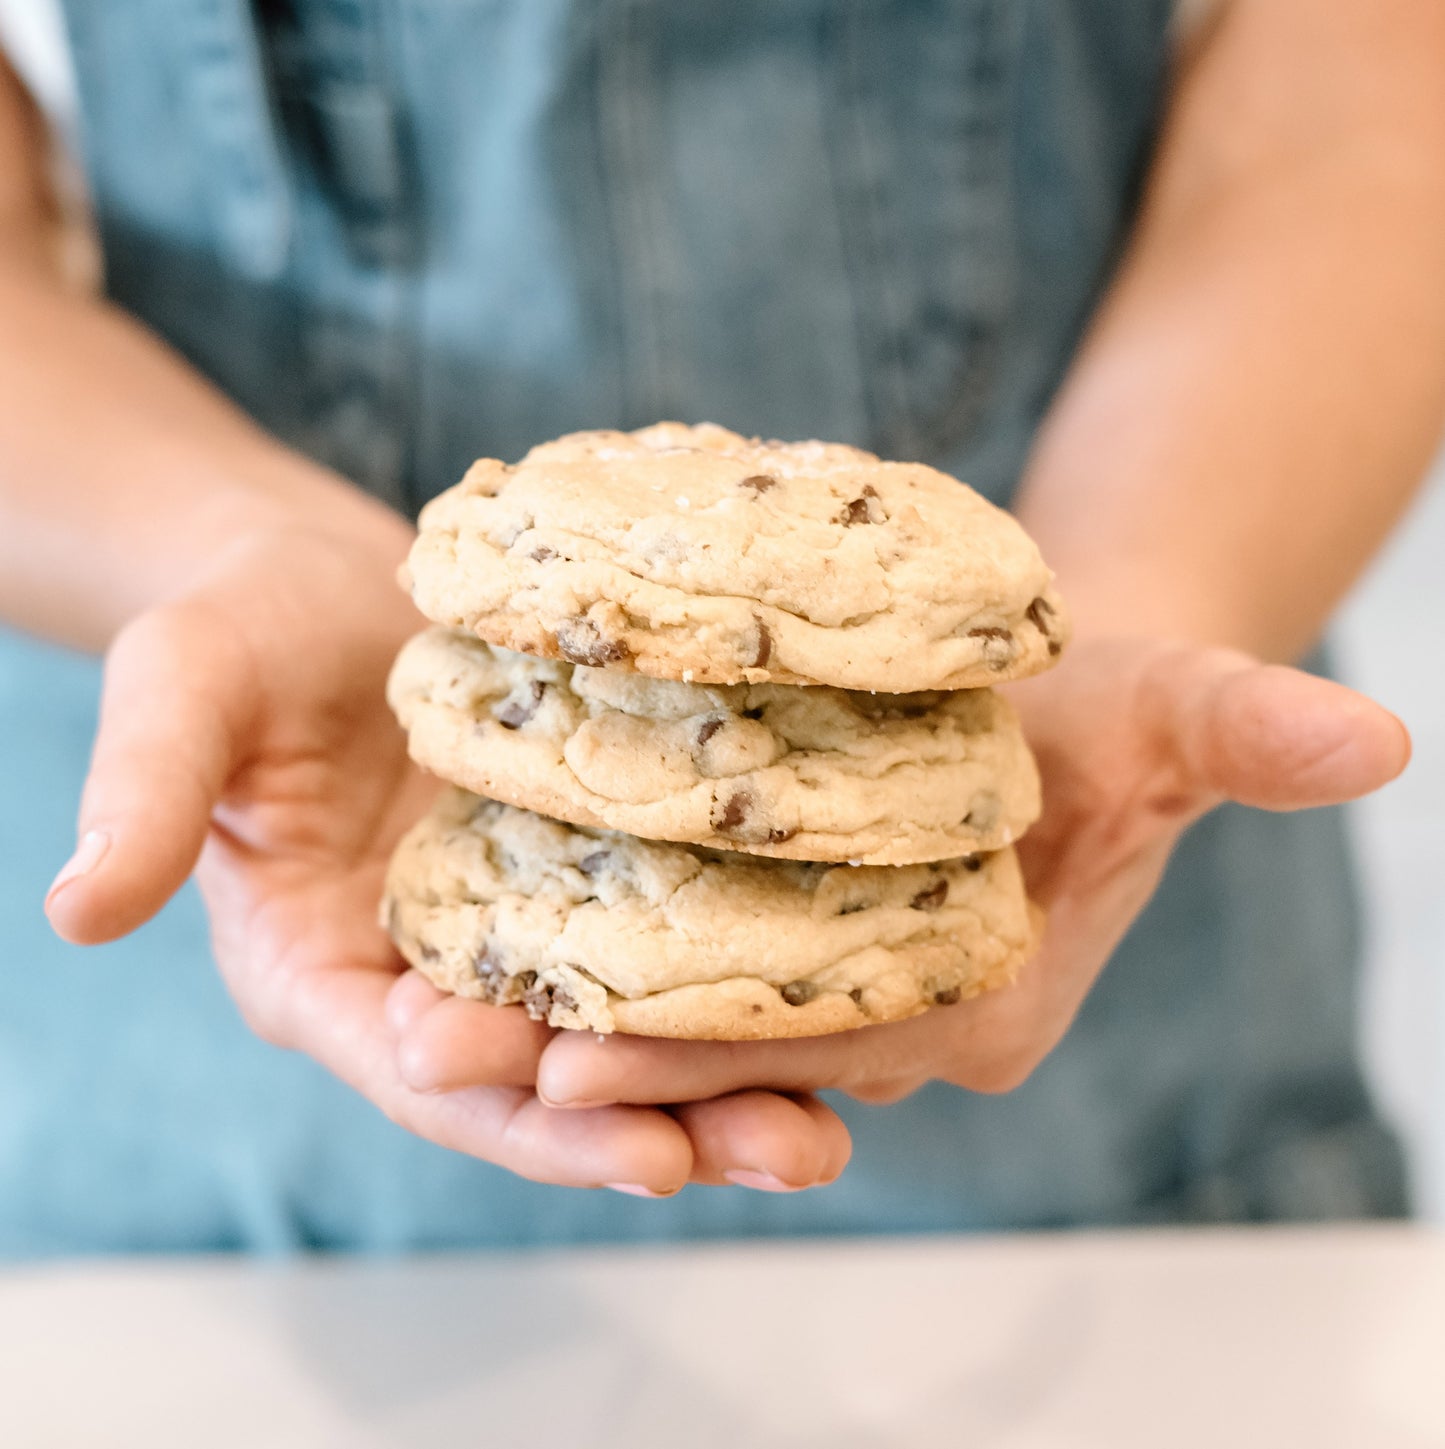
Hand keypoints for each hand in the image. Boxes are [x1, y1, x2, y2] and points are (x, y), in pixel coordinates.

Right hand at [44, 518, 849, 1195]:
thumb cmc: (243, 630)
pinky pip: (664, 943)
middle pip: (552, 1082)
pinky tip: (836, 990)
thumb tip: (74, 909)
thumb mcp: (183, 691)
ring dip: (729, 1074)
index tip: (639, 1148)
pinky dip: (738, 977)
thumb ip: (146, 797)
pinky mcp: (586, 873)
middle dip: (667, 1125)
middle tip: (797, 1150)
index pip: (432, 1077)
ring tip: (842, 1109)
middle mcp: (434, 976)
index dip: (530, 1119)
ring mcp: (519, 931)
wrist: (328, 578)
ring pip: (625, 1030)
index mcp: (332, 972)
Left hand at [466, 639, 1406, 1119]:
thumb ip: (1252, 734)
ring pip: (658, 1013)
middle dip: (585, 1060)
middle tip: (445, 1048)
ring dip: (538, 1012)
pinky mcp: (739, 920)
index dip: (716, 1057)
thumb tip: (1383, 738)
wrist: (1046, 694)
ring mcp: (795, 974)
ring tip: (409, 1011)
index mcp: (961, 1002)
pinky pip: (638, 947)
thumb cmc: (1103, 712)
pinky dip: (550, 941)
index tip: (587, 1058)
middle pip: (716, 1050)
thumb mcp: (1169, 708)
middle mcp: (869, 1013)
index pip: (827, 1050)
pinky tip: (442, 917)